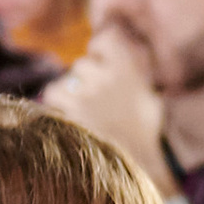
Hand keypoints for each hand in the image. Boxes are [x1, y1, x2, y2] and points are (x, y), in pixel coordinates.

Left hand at [43, 26, 169, 181]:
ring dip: (71, 92)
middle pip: (83, 63)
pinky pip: (53, 94)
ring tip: (84, 109)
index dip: (101, 48)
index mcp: (130, 70)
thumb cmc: (145, 134)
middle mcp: (107, 76)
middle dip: (87, 77)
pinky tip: (70, 116)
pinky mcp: (70, 111)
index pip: (106, 38)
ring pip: (68, 80)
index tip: (103, 58)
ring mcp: (86, 94)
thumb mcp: (151, 98)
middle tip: (97, 97)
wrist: (136, 165)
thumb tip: (122, 60)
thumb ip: (135, 76)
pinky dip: (58, 104)